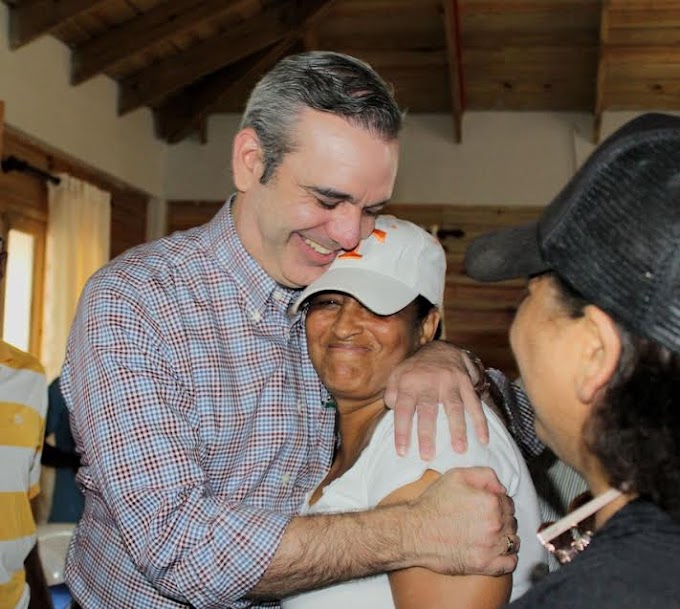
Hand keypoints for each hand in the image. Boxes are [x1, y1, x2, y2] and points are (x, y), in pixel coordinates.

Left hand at [384, 341, 489, 457]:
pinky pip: (474, 403)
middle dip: (427, 434)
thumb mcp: (397, 375)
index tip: (402, 452)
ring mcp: (449, 382)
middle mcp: (429, 382)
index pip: (403, 409)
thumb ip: (391, 393)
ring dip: (458, 429)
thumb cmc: (415, 370)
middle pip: (428, 410)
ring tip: (460, 450)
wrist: (440, 348)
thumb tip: (392, 411)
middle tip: (427, 456)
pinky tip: (483, 439)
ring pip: (454, 407)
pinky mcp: (466, 382)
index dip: (402, 431)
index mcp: (409, 383)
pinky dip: (480, 422)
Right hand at [406, 467, 518, 575]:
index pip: (508, 501)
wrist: (415, 532)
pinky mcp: (484, 565)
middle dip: (502, 518)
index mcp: (490, 501)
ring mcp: (491, 547)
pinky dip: (508, 558)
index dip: (498, 502)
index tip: (488, 505)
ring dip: (506, 537)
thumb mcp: (456, 476)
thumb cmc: (433, 504)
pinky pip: (510, 563)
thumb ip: (485, 475)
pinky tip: (498, 552)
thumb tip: (502, 488)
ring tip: (492, 535)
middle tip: (486, 519)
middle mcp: (494, 524)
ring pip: (514, 541)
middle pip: (512, 521)